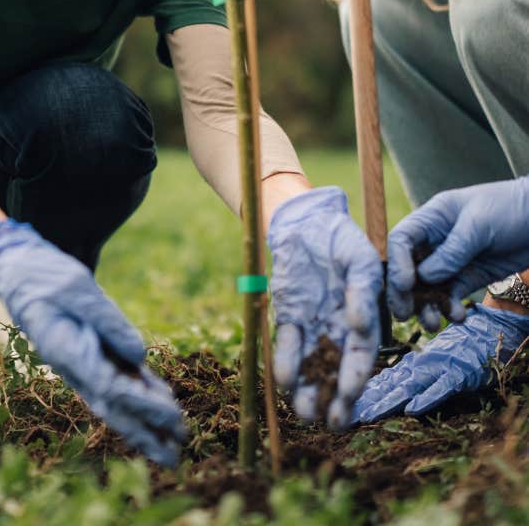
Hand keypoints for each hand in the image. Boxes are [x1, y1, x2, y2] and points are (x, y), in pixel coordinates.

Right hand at [0, 219, 184, 465]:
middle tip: (174, 456)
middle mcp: (72, 365)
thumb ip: (108, 321)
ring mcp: (78, 361)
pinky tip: (160, 397)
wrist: (19, 269)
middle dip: (143, 431)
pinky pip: (115, 375)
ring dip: (143, 418)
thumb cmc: (46, 276)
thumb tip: (140, 355)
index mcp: (66, 351)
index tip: (170, 415)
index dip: (142, 404)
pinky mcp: (86, 351)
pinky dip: (137, 389)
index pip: (108, 387)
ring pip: (115, 397)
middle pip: (112, 405)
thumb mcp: (78, 289)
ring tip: (173, 437)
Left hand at [268, 186, 382, 428]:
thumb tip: (359, 324)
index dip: (356, 377)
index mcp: (362, 318)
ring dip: (308, 389)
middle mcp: (337, 328)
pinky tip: (284, 380)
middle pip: (336, 369)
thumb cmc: (342, 240)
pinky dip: (285, 361)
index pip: (361, 355)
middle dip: (334, 397)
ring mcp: (312, 324)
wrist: (308, 222)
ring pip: (311, 363)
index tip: (350, 396)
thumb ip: (362, 291)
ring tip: (305, 414)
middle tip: (331, 424)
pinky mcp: (288, 315)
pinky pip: (287, 343)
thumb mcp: (360, 260)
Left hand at [354, 305, 528, 420]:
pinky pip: (440, 389)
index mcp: (410, 365)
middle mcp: (418, 367)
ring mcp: (436, 371)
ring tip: (366, 414)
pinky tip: (411, 409)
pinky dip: (426, 399)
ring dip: (386, 402)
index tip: (339, 403)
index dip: (360, 393)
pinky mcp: (457, 375)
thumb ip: (407, 373)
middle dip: (365, 401)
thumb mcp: (428, 361)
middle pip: (387, 386)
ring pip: (406, 388)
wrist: (486, 332)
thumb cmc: (457, 348)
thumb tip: (383, 387)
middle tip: (343, 414)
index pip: (381, 381)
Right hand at [387, 177, 528, 328]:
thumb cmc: (507, 208)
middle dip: (403, 292)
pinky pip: (451, 296)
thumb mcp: (478, 224)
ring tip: (431, 323)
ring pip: (427, 287)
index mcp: (430, 219)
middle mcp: (434, 242)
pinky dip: (450, 308)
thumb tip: (424, 276)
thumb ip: (452, 251)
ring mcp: (450, 262)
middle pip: (408, 268)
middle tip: (403, 314)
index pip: (401, 240)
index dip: (397, 262)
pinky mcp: (467, 278)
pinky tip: (458, 316)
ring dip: (425, 306)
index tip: (405, 284)